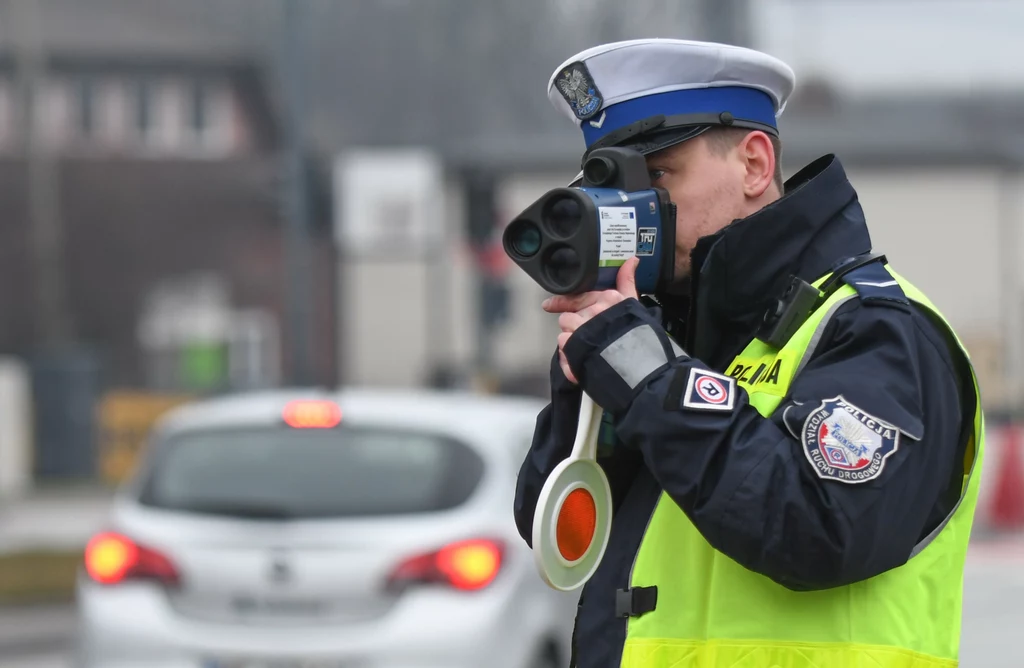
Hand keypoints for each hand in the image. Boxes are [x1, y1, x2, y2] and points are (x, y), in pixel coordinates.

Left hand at [542, 257, 639, 383]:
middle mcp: (594, 311)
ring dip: (571, 342)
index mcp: (608, 299)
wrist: (641, 368)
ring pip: (564, 332)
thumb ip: (628, 282)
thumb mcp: (635, 306)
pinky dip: (569, 356)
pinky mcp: (575, 346)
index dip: (561, 302)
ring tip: (587, 351)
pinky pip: (563, 347)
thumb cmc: (639, 338)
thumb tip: (631, 260)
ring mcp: (583, 329)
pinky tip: (581, 361)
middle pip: (568, 317)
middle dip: (574, 329)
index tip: (549, 305)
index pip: (577, 297)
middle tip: (589, 340)